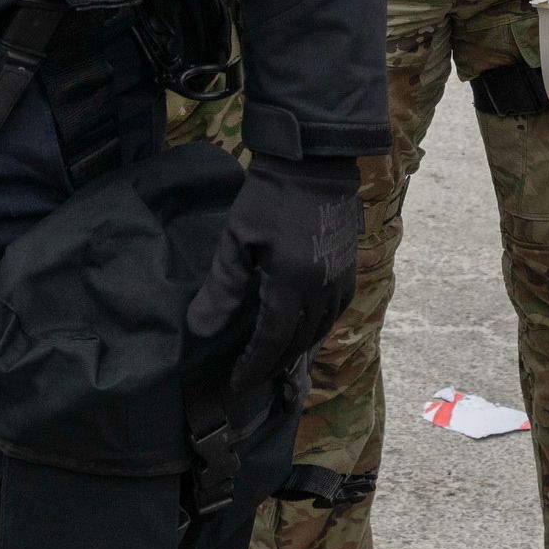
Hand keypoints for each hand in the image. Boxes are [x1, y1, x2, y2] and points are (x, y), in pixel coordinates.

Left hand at [188, 153, 364, 404]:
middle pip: (297, 344)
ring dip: (295, 353)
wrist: (313, 165)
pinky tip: (301, 333)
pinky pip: (334, 315)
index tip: (236, 384)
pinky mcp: (349, 271)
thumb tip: (198, 330)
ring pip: (319, 333)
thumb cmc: (268, 199)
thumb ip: (220, 288)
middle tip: (250, 378)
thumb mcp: (236, 241)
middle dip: (273, 366)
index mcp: (292, 286)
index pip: (272, 343)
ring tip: (273, 363)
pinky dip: (315, 332)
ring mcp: (340, 282)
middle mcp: (322, 292)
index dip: (253, 367)